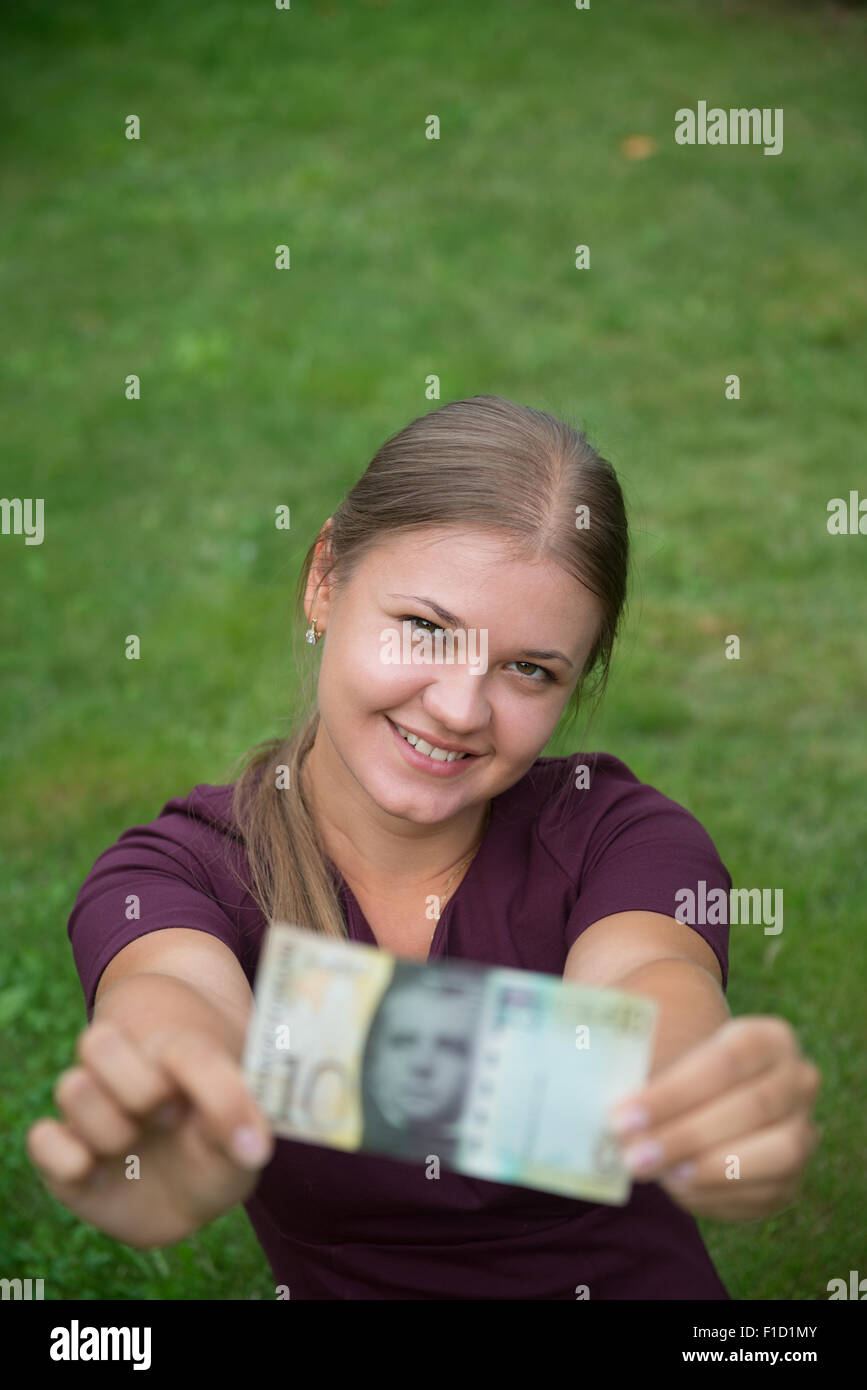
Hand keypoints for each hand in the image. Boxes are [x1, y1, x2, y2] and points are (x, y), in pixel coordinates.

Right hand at [26, 1018, 274, 1249]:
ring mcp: (93, 1111)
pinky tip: (96, 1171)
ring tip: (133, 1143)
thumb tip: (252, 1148)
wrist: (195, 1176)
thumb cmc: (220, 1138)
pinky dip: (63, 1154)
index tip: (226, 1113)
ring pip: (71, 1087)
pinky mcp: (66, 1156)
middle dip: (140, 1089)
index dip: (203, 1084)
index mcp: (174, 1052)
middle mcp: (125, 1072)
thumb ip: (246, 1126)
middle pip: (98, 1043)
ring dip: (106, 1125)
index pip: (181, 1049)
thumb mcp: (246, 1129)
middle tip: (171, 1116)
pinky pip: (41, 1139)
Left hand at [608, 1015, 821, 1220]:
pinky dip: (717, 1194)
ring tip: (656, 1173)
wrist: (712, 1094)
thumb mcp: (665, 1054)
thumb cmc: (680, 1071)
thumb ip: (641, 1069)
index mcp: (768, 1038)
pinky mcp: (793, 1178)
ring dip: (708, 1168)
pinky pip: (763, 1192)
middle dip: (684, 1135)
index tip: (621, 1115)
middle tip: (630, 1155)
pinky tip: (676, 1187)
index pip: (725, 1060)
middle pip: (750, 1107)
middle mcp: (798, 1080)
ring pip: (773, 1153)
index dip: (673, 1092)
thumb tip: (596, 1088)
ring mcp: (804, 1130)